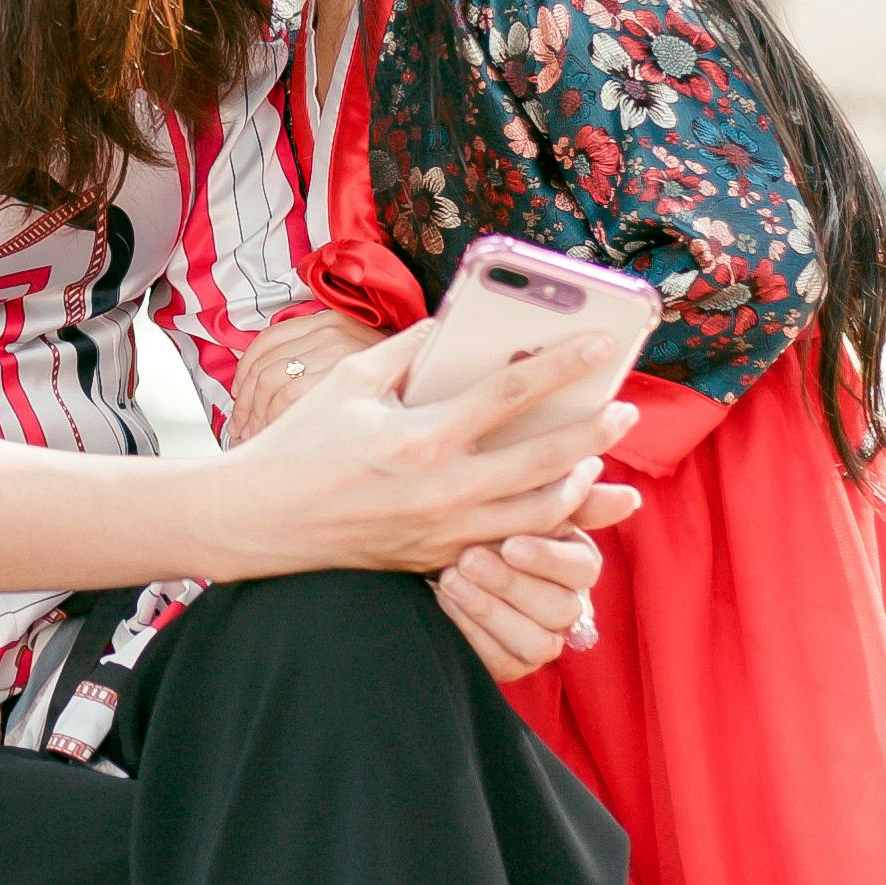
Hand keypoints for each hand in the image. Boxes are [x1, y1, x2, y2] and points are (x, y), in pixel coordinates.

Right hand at [189, 323, 639, 584]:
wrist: (259, 522)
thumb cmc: (300, 444)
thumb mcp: (350, 383)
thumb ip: (408, 351)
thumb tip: (454, 325)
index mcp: (420, 437)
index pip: (510, 395)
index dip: (563, 366)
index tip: (602, 344)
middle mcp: (441, 490)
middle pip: (544, 463)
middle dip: (595, 435)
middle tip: (626, 410)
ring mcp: (443, 533)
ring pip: (538, 517)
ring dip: (579, 489)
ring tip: (599, 463)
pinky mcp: (438, 559)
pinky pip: (507, 544)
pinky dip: (541, 525)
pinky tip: (558, 505)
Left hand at [435, 492, 637, 682]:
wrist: (435, 546)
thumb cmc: (487, 520)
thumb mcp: (524, 500)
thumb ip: (576, 498)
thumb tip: (631, 498)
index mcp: (577, 563)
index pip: (584, 568)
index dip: (548, 559)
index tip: (510, 544)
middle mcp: (568, 606)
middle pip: (560, 608)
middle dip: (511, 584)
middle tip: (468, 559)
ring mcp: (542, 640)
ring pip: (536, 642)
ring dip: (490, 610)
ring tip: (451, 580)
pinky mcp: (511, 665)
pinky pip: (503, 662)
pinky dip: (473, 633)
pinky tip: (447, 603)